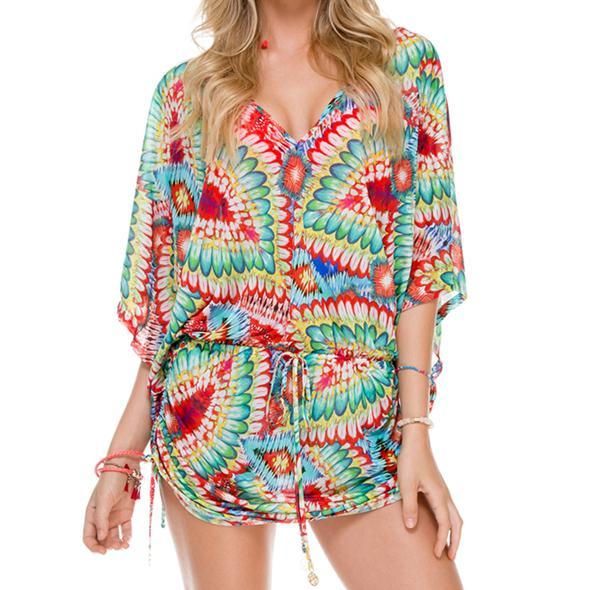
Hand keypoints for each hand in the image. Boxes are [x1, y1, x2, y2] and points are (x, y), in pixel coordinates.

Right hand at [83, 470, 137, 553]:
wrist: (126, 468)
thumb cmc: (110, 482)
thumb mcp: (103, 500)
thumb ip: (101, 519)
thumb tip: (101, 538)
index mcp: (91, 515)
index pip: (88, 537)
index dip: (94, 546)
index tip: (103, 551)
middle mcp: (102, 518)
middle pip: (102, 539)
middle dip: (108, 546)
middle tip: (116, 546)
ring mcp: (114, 516)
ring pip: (114, 536)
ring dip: (118, 543)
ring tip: (124, 546)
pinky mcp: (126, 513)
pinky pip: (126, 529)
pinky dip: (127, 536)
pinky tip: (129, 539)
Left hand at [397, 426, 462, 559]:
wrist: (416, 441)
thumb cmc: (410, 461)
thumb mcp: (406, 484)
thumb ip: (409, 506)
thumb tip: (411, 528)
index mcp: (439, 495)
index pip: (444, 524)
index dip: (441, 541)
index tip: (436, 555)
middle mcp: (445, 494)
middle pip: (457, 523)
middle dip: (455, 541)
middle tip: (450, 557)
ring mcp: (443, 490)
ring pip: (456, 515)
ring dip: (454, 532)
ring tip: (448, 545)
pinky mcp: (438, 486)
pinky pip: (450, 508)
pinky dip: (450, 521)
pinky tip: (441, 523)